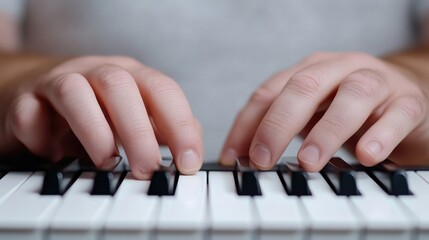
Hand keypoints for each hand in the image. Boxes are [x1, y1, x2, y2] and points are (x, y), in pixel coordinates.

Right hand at [0, 56, 202, 177]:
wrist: (43, 96)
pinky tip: (55, 154)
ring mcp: (58, 82)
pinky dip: (43, 136)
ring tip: (107, 163)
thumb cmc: (99, 111)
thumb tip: (190, 154)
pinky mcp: (25, 101)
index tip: (188, 163)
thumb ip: (167, 131)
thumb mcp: (140, 118)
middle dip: (138, 132)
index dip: (180, 125)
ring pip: (74, 92)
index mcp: (131, 76)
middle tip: (147, 170)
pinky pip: (30, 113)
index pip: (162, 89)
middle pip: (119, 86)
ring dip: (95, 132)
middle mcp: (97, 72)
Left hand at [221, 52, 428, 169]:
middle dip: (278, 124)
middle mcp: (339, 69)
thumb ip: (282, 129)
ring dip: (326, 130)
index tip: (233, 157)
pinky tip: (366, 156)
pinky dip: (380, 135)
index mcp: (309, 71)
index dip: (247, 124)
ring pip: (351, 96)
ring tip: (309, 162)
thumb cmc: (350, 110)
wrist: (406, 97)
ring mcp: (376, 82)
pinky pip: (397, 115)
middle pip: (303, 86)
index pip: (269, 92)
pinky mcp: (408, 102)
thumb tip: (245, 157)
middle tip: (263, 159)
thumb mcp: (311, 115)